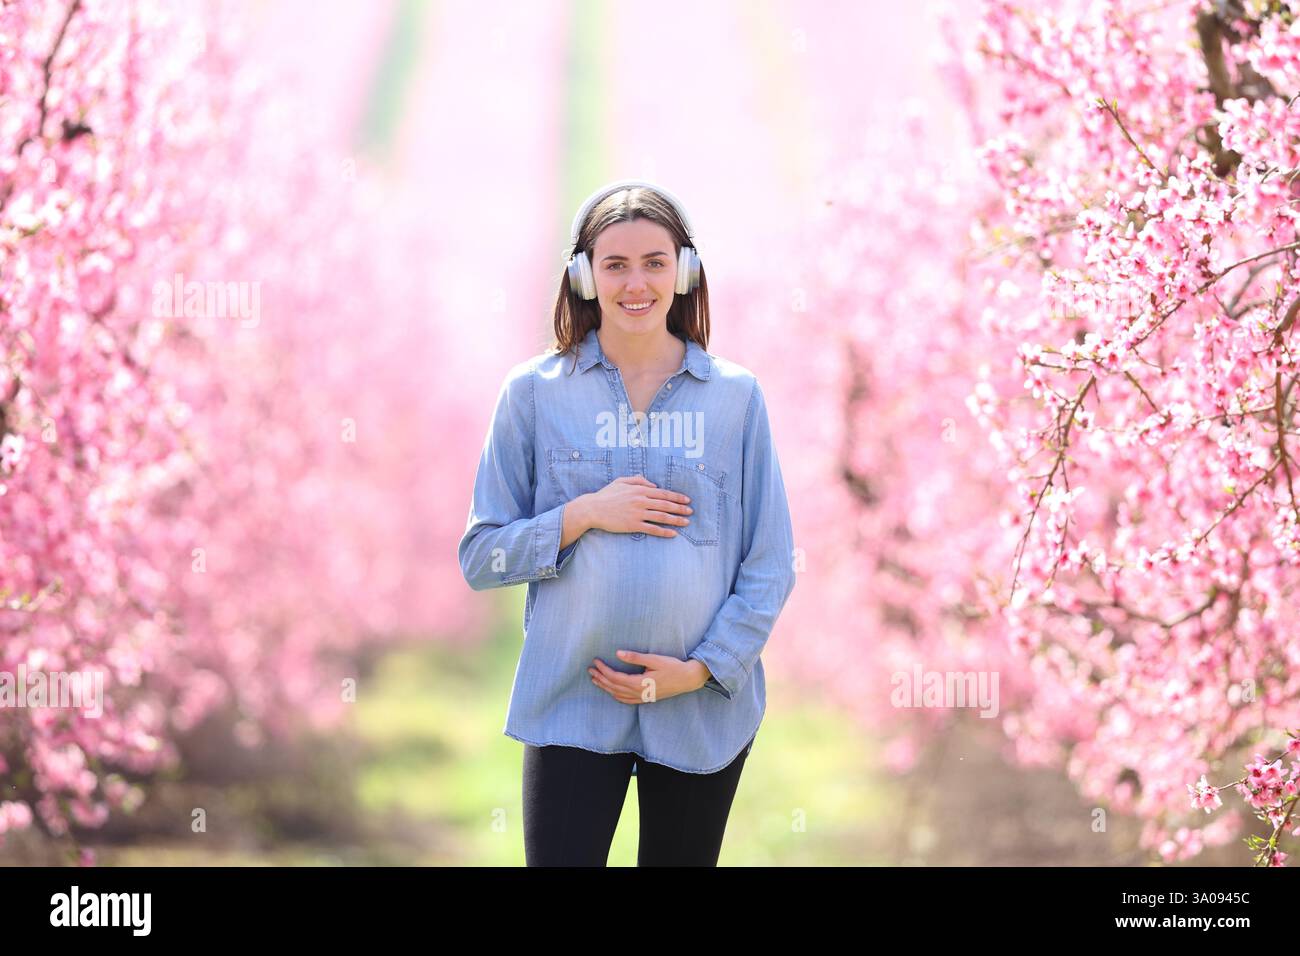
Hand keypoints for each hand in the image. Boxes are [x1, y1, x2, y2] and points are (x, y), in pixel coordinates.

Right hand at [579, 475, 691, 537]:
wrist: (592, 509)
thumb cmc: (606, 495)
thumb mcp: (621, 481)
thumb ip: (637, 480)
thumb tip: (653, 484)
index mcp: (639, 490)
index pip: (663, 493)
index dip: (677, 497)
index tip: (687, 500)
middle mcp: (641, 501)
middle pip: (666, 505)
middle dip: (680, 508)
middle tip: (690, 511)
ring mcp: (638, 514)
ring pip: (662, 517)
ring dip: (676, 520)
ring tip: (686, 522)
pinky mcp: (633, 525)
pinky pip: (652, 529)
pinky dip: (664, 531)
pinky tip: (673, 534)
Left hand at [588, 650, 708, 703]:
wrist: (688, 679)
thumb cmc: (672, 667)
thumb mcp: (654, 659)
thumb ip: (635, 657)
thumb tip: (618, 653)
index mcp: (639, 682)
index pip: (615, 677)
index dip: (603, 670)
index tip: (595, 662)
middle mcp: (638, 693)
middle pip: (613, 687)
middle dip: (600, 678)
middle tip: (590, 670)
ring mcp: (642, 697)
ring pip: (618, 695)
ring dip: (605, 687)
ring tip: (595, 680)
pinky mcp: (646, 698)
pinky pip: (626, 700)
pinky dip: (616, 696)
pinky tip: (612, 692)